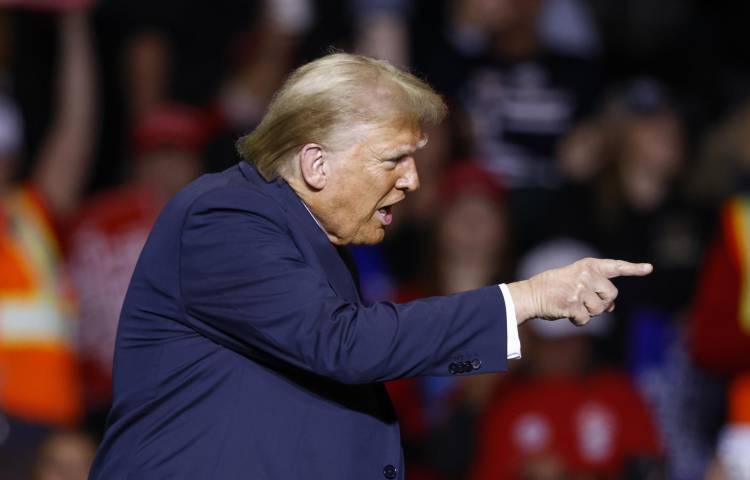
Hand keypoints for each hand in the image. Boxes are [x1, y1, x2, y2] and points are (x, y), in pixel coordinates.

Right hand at [507, 258, 652, 325]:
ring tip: (573, 305)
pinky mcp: (573, 304)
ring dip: (589, 313)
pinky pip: (585, 319)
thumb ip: (595, 288)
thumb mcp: (575, 280)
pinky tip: (566, 312)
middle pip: (611, 295)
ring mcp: (580, 289)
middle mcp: (586, 275)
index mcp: (588, 265)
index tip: (649, 268)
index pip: (615, 266)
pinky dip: (577, 320)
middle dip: (603, 303)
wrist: (530, 294)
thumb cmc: (553, 287)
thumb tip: (612, 308)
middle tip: (585, 301)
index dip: (633, 268)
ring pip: (600, 310)